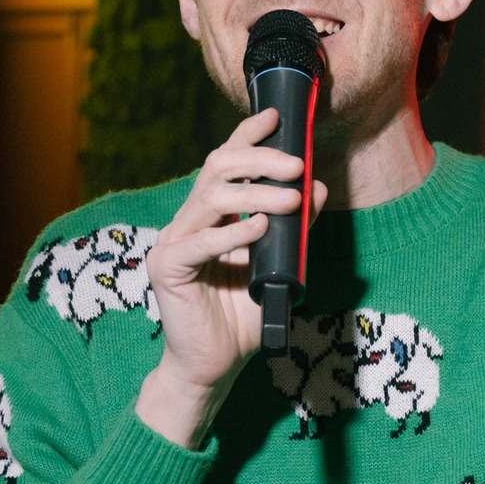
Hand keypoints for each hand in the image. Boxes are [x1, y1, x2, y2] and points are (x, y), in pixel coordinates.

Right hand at [134, 108, 325, 448]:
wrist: (214, 366)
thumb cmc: (243, 318)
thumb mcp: (280, 266)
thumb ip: (295, 230)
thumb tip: (316, 186)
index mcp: (211, 216)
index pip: (226, 162)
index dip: (249, 136)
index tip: (278, 117)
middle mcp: (189, 222)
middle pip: (216, 169)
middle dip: (259, 159)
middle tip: (296, 163)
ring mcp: (174, 243)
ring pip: (210, 198)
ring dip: (255, 193)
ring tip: (290, 199)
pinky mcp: (167, 269)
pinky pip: (199, 244)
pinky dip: (232, 233)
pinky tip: (260, 229)